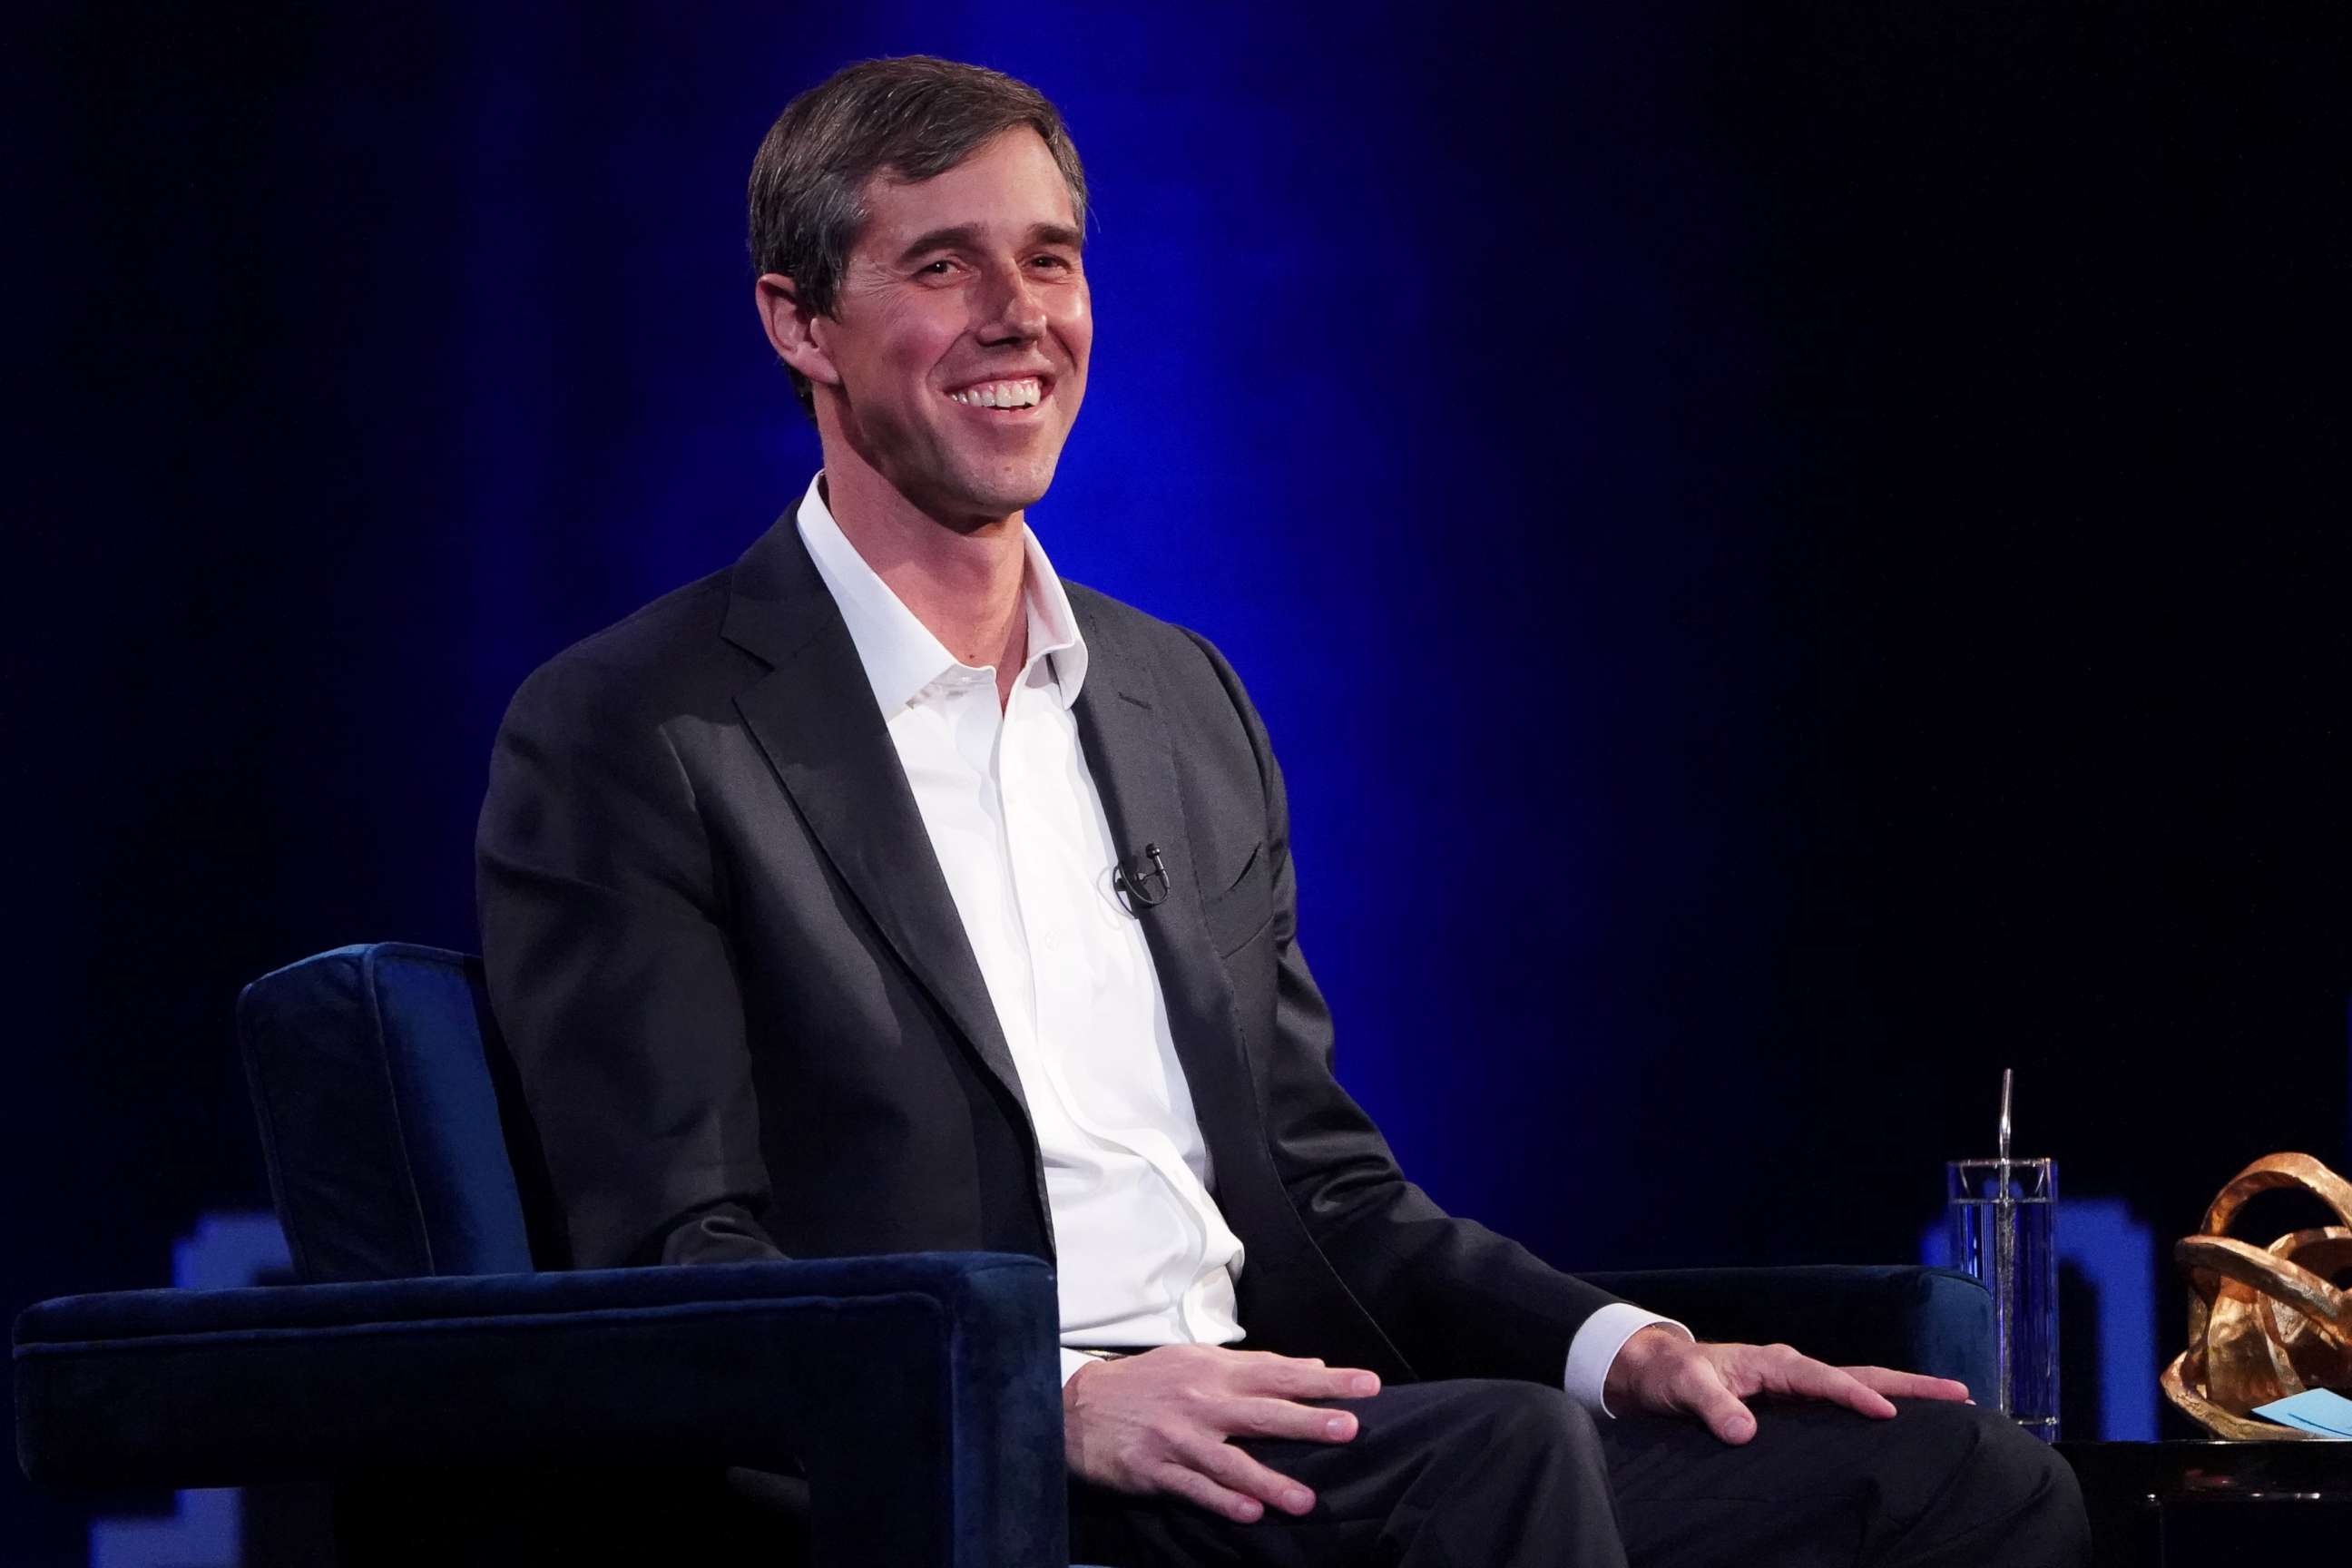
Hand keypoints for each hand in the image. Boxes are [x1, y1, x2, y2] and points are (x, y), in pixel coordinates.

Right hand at [1063, 1344, 1379, 1522]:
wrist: (1080, 1405)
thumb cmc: (1149, 1382)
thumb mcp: (1197, 1361)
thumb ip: (1254, 1366)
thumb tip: (1310, 1367)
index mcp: (1216, 1371)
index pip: (1280, 1373)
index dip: (1326, 1380)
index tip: (1368, 1385)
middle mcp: (1202, 1402)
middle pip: (1263, 1412)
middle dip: (1307, 1421)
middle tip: (1349, 1429)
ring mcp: (1179, 1437)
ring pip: (1231, 1461)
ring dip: (1271, 1480)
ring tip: (1307, 1500)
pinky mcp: (1156, 1469)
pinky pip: (1195, 1488)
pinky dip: (1223, 1501)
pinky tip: (1251, 1514)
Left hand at [1601, 1325, 1971, 1443]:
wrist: (1659, 1371)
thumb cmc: (1671, 1376)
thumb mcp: (1684, 1388)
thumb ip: (1714, 1406)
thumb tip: (1745, 1433)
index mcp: (1773, 1363)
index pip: (1823, 1380)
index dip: (1854, 1396)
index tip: (1887, 1415)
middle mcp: (1793, 1369)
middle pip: (1861, 1374)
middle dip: (1909, 1385)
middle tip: (1960, 1392)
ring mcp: (1798, 1384)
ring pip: (1860, 1385)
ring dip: (1903, 1395)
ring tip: (1952, 1405)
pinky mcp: (1796, 1401)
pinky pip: (1845, 1402)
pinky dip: (1877, 1406)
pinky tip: (1902, 1424)